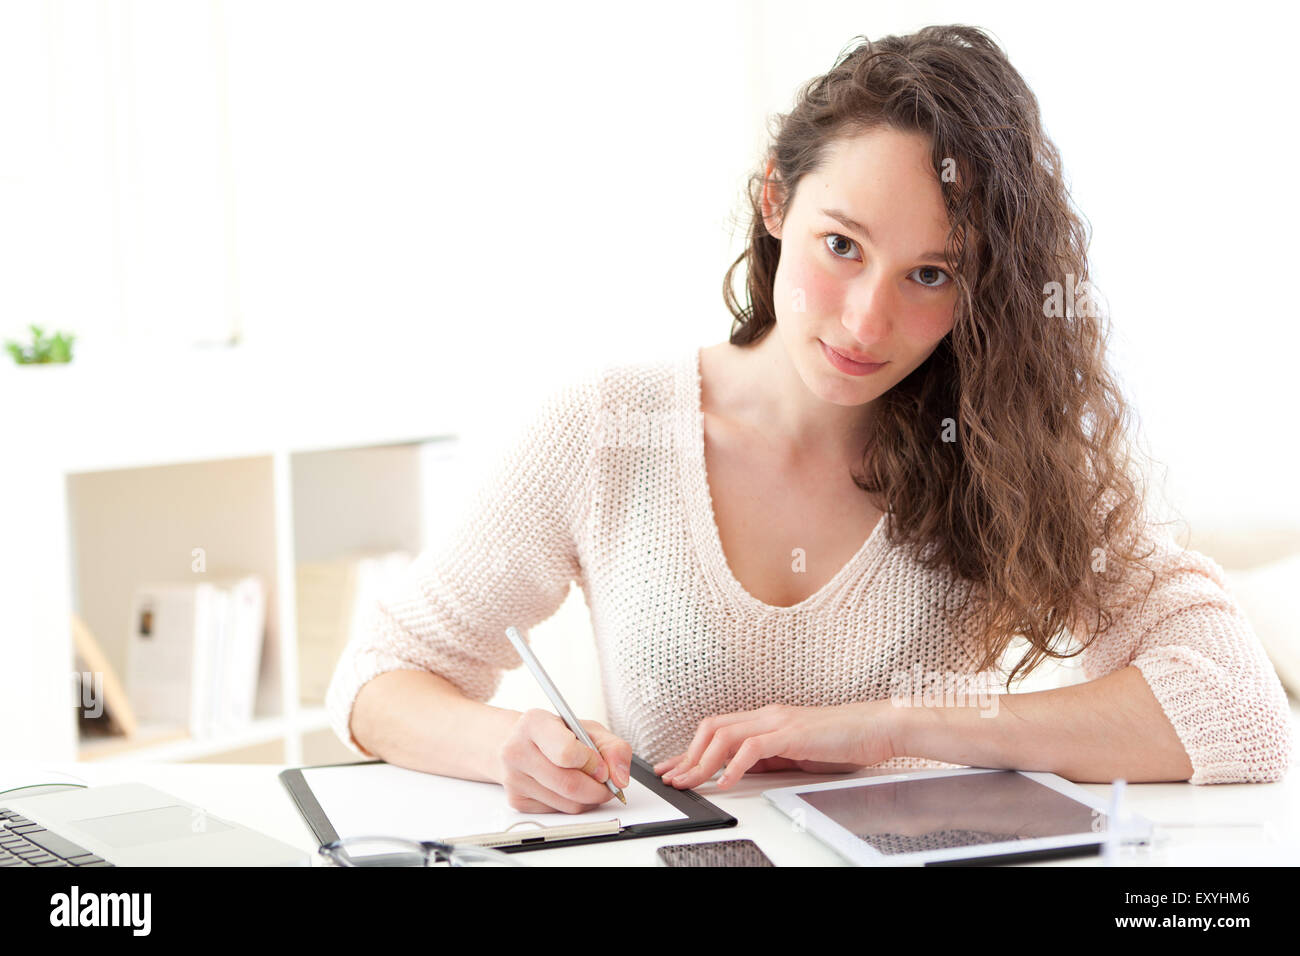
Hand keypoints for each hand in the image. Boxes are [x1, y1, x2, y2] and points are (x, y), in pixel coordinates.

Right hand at [496, 709, 632, 813]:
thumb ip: (613, 747)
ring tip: (590, 783)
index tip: (602, 766)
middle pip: (569, 785)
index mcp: (534, 724)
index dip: (593, 764)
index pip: (566, 753)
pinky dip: (574, 805)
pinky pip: (559, 812)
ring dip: (589, 799)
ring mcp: (514, 778)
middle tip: (608, 784)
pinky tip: (571, 789)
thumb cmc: (556, 733)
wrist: (518, 741)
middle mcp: (517, 750)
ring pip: (567, 804)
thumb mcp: (588, 728)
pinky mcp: (517, 800)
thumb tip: (620, 778)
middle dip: (598, 789)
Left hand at [652, 701, 896, 790]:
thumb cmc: (843, 741)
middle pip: (712, 728)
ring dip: (702, 762)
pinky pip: (752, 748)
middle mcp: (767, 715)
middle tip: (673, 778)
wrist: (877, 728)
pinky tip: (725, 783)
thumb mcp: (796, 753)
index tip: (674, 767)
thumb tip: (740, 772)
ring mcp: (778, 722)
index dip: (690, 749)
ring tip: (690, 782)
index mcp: (766, 719)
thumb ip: (768, 759)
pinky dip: (733, 766)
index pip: (717, 729)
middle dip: (688, 755)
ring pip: (725, 736)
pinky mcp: (791, 733)